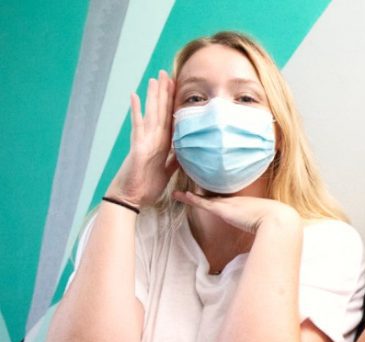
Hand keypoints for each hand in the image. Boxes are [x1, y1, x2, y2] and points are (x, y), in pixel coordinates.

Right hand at [108, 71, 177, 206]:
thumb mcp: (167, 171)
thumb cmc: (146, 185)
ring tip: (154, 78)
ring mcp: (143, 140)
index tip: (179, 88)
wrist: (132, 198)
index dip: (174, 104)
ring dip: (152, 96)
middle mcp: (153, 139)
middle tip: (167, 73)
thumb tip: (186, 151)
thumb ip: (175, 159)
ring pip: (150, 114)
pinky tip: (134, 96)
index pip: (170, 120)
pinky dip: (136, 111)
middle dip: (164, 93)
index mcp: (162, 144)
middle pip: (161, 112)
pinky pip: (137, 126)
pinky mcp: (136, 146)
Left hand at [173, 192, 299, 233]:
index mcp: (244, 204)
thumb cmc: (276, 223)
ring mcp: (228, 203)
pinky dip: (192, 199)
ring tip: (177, 192)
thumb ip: (264, 226)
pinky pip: (203, 203)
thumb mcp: (268, 223)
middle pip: (213, 195)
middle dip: (201, 191)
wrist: (277, 219)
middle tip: (188, 187)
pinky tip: (181, 195)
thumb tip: (268, 236)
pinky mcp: (223, 209)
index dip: (215, 196)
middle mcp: (234, 200)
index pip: (225, 198)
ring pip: (205, 198)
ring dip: (191, 196)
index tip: (208, 193)